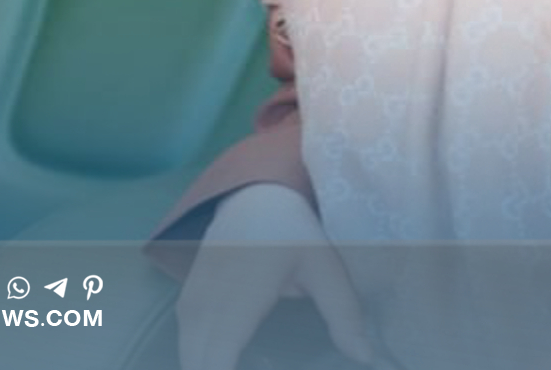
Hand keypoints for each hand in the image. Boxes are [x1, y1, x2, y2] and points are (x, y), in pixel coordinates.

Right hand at [176, 184, 373, 369]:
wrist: (254, 198)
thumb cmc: (294, 235)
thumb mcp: (326, 271)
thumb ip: (344, 317)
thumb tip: (365, 357)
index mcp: (239, 303)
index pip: (215, 365)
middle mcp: (206, 307)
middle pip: (197, 365)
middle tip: (259, 367)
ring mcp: (190, 303)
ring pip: (188, 357)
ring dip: (209, 366)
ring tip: (241, 366)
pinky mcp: (186, 301)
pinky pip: (185, 343)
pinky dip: (201, 359)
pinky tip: (225, 362)